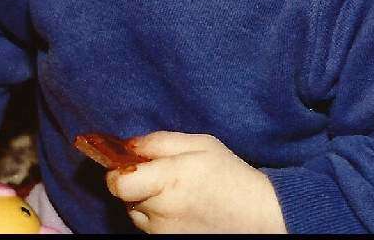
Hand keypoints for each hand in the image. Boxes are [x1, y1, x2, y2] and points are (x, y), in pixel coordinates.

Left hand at [105, 131, 286, 233]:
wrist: (255, 215)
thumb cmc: (228, 174)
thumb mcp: (199, 144)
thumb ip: (159, 142)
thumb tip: (127, 144)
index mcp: (168, 180)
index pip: (118, 183)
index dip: (117, 169)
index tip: (129, 160)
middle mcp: (160, 211)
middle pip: (124, 196)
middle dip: (136, 181)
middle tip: (162, 172)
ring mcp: (163, 233)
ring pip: (135, 212)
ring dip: (145, 199)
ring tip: (175, 190)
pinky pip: (148, 226)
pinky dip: (156, 215)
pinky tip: (180, 206)